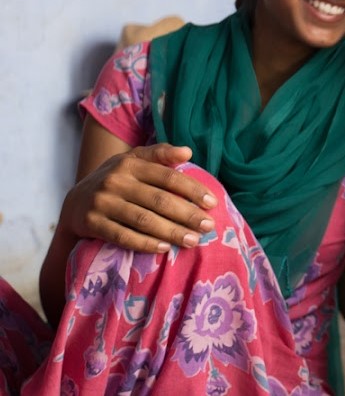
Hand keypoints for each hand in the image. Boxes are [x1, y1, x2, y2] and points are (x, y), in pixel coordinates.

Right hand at [60, 144, 217, 252]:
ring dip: (172, 232)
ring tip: (193, 241)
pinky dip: (145, 243)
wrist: (75, 202)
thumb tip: (188, 152)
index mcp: (130, 163)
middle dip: (187, 214)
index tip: (212, 203)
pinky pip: (123, 236)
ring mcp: (102, 202)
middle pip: (159, 200)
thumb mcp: (133, 161)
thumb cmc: (117, 180)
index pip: (168, 176)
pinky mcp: (92, 223)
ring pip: (144, 220)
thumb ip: (160, 154)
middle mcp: (115, 181)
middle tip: (209, 227)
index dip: (192, 189)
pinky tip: (165, 248)